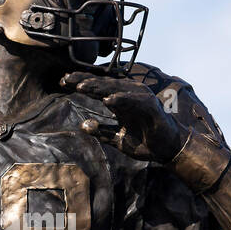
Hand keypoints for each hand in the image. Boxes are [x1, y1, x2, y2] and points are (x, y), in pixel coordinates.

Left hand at [61, 70, 185, 162]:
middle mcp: (129, 96)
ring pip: (117, 89)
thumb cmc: (145, 142)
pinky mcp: (151, 106)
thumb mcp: (118, 139)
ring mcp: (140, 99)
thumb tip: (83, 126)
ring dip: (99, 86)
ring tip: (82, 86)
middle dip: (85, 81)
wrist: (168, 150)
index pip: (98, 89)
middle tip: (66, 79)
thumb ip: (102, 131)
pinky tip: (108, 99)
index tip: (63, 82)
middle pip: (104, 85)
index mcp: (120, 102)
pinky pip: (134, 100)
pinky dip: (121, 99)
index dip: (81, 84)